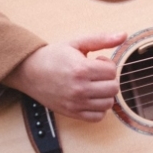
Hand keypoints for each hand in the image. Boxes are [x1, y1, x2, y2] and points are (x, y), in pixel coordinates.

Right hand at [3, 31, 126, 120]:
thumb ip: (101, 39)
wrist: (29, 71)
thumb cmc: (53, 56)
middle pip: (113, 88)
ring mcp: (76, 103)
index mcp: (81, 69)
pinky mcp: (72, 113)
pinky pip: (97, 117)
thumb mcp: (77, 43)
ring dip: (105, 93)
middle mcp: (79, 88)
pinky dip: (99, 108)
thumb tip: (123, 35)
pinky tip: (91, 97)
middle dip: (108, 79)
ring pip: (108, 103)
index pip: (112, 71)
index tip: (97, 61)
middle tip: (96, 73)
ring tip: (94, 84)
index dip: (107, 64)